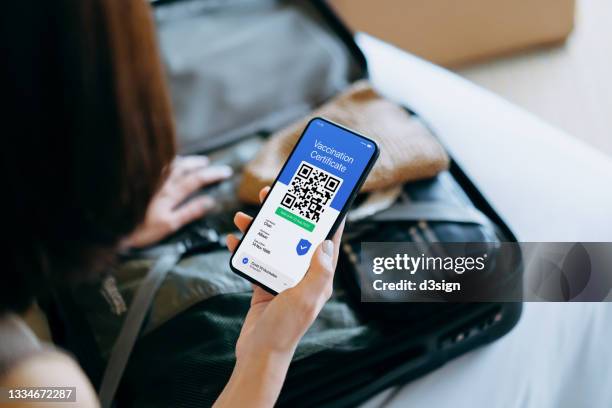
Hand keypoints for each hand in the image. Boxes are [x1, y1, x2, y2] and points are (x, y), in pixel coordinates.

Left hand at [123, 155, 231, 247]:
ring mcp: (149, 179)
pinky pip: (157, 165)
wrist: (107, 225)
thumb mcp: (169, 225)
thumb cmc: (139, 230)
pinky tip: (169, 164)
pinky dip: (168, 162)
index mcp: (170, 193)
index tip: (226, 172)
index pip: (196, 179)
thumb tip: (210, 201)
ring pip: (170, 164)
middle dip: (200, 164)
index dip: (212, 175)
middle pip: (184, 167)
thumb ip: (190, 212)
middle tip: (210, 163)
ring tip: (194, 160)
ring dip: (185, 160)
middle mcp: (160, 182)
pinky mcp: (138, 179)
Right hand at [215, 186, 343, 406]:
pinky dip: (244, 248)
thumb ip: (318, 269)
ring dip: (260, 228)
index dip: (327, 217)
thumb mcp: (305, 297)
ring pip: (274, 244)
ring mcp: (284, 279)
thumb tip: (325, 241)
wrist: (259, 354)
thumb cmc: (285, 328)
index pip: (328, 240)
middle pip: (297, 236)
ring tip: (244, 216)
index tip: (323, 194)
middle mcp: (304, 275)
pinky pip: (256, 260)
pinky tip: (233, 240)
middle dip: (286, 214)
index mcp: (320, 276)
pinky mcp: (265, 285)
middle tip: (272, 195)